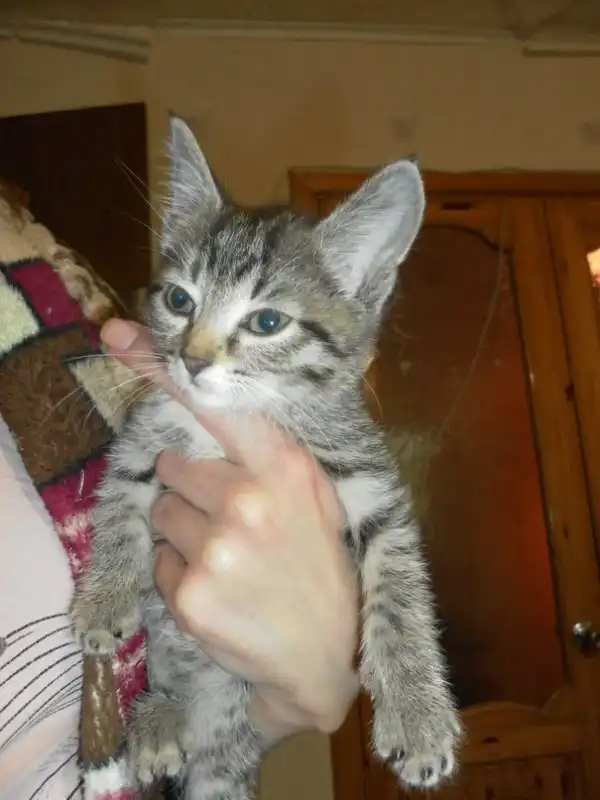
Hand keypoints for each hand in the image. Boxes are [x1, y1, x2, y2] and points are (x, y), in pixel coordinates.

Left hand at [101, 319, 359, 739]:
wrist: (323, 656)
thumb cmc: (320, 568)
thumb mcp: (318, 500)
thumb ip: (276, 457)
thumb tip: (225, 416)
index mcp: (285, 469)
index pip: (217, 407)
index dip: (163, 369)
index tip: (117, 335)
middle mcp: (248, 500)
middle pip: (173, 466)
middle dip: (189, 486)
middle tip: (225, 517)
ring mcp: (216, 548)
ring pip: (161, 513)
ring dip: (183, 531)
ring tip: (226, 557)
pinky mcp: (189, 593)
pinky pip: (159, 560)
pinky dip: (179, 572)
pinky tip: (218, 589)